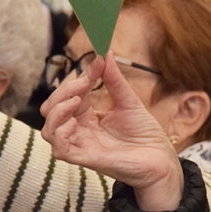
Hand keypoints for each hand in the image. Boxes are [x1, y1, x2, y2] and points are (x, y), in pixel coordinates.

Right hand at [41, 52, 183, 211]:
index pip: (68, 96)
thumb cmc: (145, 134)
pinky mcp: (86, 159)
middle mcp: (80, 131)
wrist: (161, 159)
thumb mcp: (128, 100)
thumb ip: (113, 79)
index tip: (96, 65)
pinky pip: (60, 150)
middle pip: (51, 111)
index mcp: (87, 117)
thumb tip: (105, 52)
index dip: (76, 79)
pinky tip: (75, 122)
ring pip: (48, 130)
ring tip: (77, 100)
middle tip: (84, 83)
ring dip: (57, 111)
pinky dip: (61, 133)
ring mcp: (81, 145)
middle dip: (62, 92)